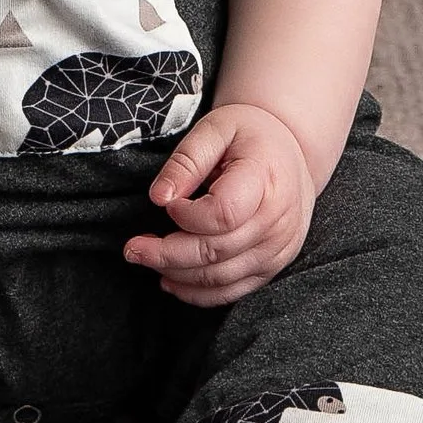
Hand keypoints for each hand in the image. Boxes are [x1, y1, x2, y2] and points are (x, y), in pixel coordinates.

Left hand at [122, 104, 312, 304]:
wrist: (290, 151)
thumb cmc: (249, 135)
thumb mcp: (215, 129)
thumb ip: (186, 160)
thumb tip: (159, 197)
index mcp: (265, 179)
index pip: (224, 214)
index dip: (187, 216)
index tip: (168, 204)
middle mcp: (278, 220)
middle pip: (217, 250)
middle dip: (167, 254)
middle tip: (132, 249)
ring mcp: (279, 248)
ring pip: (222, 277)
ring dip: (178, 276)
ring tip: (147, 260)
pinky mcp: (273, 265)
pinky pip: (235, 291)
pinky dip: (200, 293)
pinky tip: (172, 282)